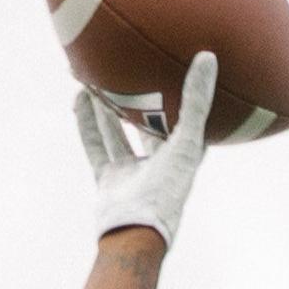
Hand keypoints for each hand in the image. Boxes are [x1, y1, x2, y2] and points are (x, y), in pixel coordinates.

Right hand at [75, 50, 217, 248]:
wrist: (133, 233)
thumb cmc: (167, 191)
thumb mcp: (186, 140)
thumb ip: (196, 101)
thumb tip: (208, 55)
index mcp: (185, 154)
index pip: (190, 117)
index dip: (188, 91)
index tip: (184, 60)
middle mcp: (159, 162)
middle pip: (149, 121)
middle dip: (140, 95)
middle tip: (132, 62)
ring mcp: (132, 171)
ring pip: (118, 130)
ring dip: (108, 104)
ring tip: (99, 73)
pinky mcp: (108, 178)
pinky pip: (96, 144)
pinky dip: (87, 121)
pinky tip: (80, 95)